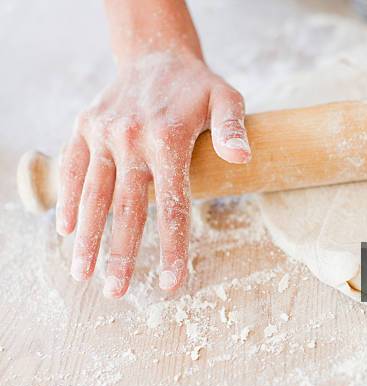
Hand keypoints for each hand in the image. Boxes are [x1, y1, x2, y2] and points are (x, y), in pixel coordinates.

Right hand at [56, 51, 250, 296]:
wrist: (156, 55)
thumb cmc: (198, 86)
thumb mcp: (226, 98)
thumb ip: (233, 128)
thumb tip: (242, 158)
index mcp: (168, 140)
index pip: (172, 207)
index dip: (171, 249)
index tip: (170, 284)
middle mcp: (131, 139)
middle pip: (127, 209)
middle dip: (121, 254)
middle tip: (116, 293)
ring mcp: (103, 133)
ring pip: (94, 194)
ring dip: (88, 237)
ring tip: (82, 273)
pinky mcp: (85, 127)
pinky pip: (73, 168)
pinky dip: (69, 199)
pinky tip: (68, 229)